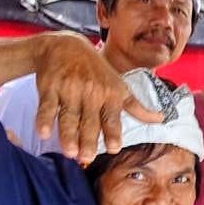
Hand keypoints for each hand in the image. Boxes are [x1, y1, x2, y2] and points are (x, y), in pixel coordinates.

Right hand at [32, 32, 161, 163]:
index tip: (113, 148)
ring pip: (68, 116)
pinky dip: (43, 120)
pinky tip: (43, 134)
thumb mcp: (119, 85)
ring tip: (69, 152)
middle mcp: (91, 93)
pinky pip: (47, 106)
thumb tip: (160, 119)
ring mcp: (70, 90)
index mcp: (110, 94)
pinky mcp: (50, 87)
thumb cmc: (97, 72)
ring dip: (68, 134)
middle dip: (88, 139)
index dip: (112, 132)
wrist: (66, 46)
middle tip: (86, 157)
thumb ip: (136, 106)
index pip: (111, 118)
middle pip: (89, 121)